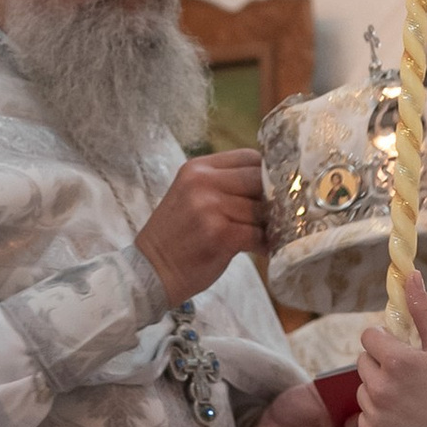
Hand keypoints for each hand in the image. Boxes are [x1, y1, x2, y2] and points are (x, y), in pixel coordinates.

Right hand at [135, 151, 264, 303]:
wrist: (151, 270)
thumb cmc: (175, 236)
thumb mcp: (191, 196)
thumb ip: (223, 185)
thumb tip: (270, 186)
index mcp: (197, 168)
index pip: (249, 156)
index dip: (267, 173)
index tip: (272, 189)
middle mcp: (203, 182)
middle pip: (258, 179)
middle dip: (271, 198)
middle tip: (275, 214)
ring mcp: (211, 207)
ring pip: (261, 209)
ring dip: (269, 225)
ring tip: (265, 235)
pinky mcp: (221, 235)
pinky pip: (258, 234)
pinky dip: (265, 244)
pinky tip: (261, 249)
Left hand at [356, 274, 426, 426]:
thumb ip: (422, 312)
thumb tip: (410, 275)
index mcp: (398, 361)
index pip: (369, 337)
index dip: (386, 342)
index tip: (402, 351)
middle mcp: (381, 389)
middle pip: (363, 364)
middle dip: (383, 367)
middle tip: (414, 380)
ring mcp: (377, 419)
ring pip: (364, 394)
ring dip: (381, 394)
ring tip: (415, 404)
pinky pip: (367, 422)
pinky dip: (382, 423)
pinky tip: (410, 424)